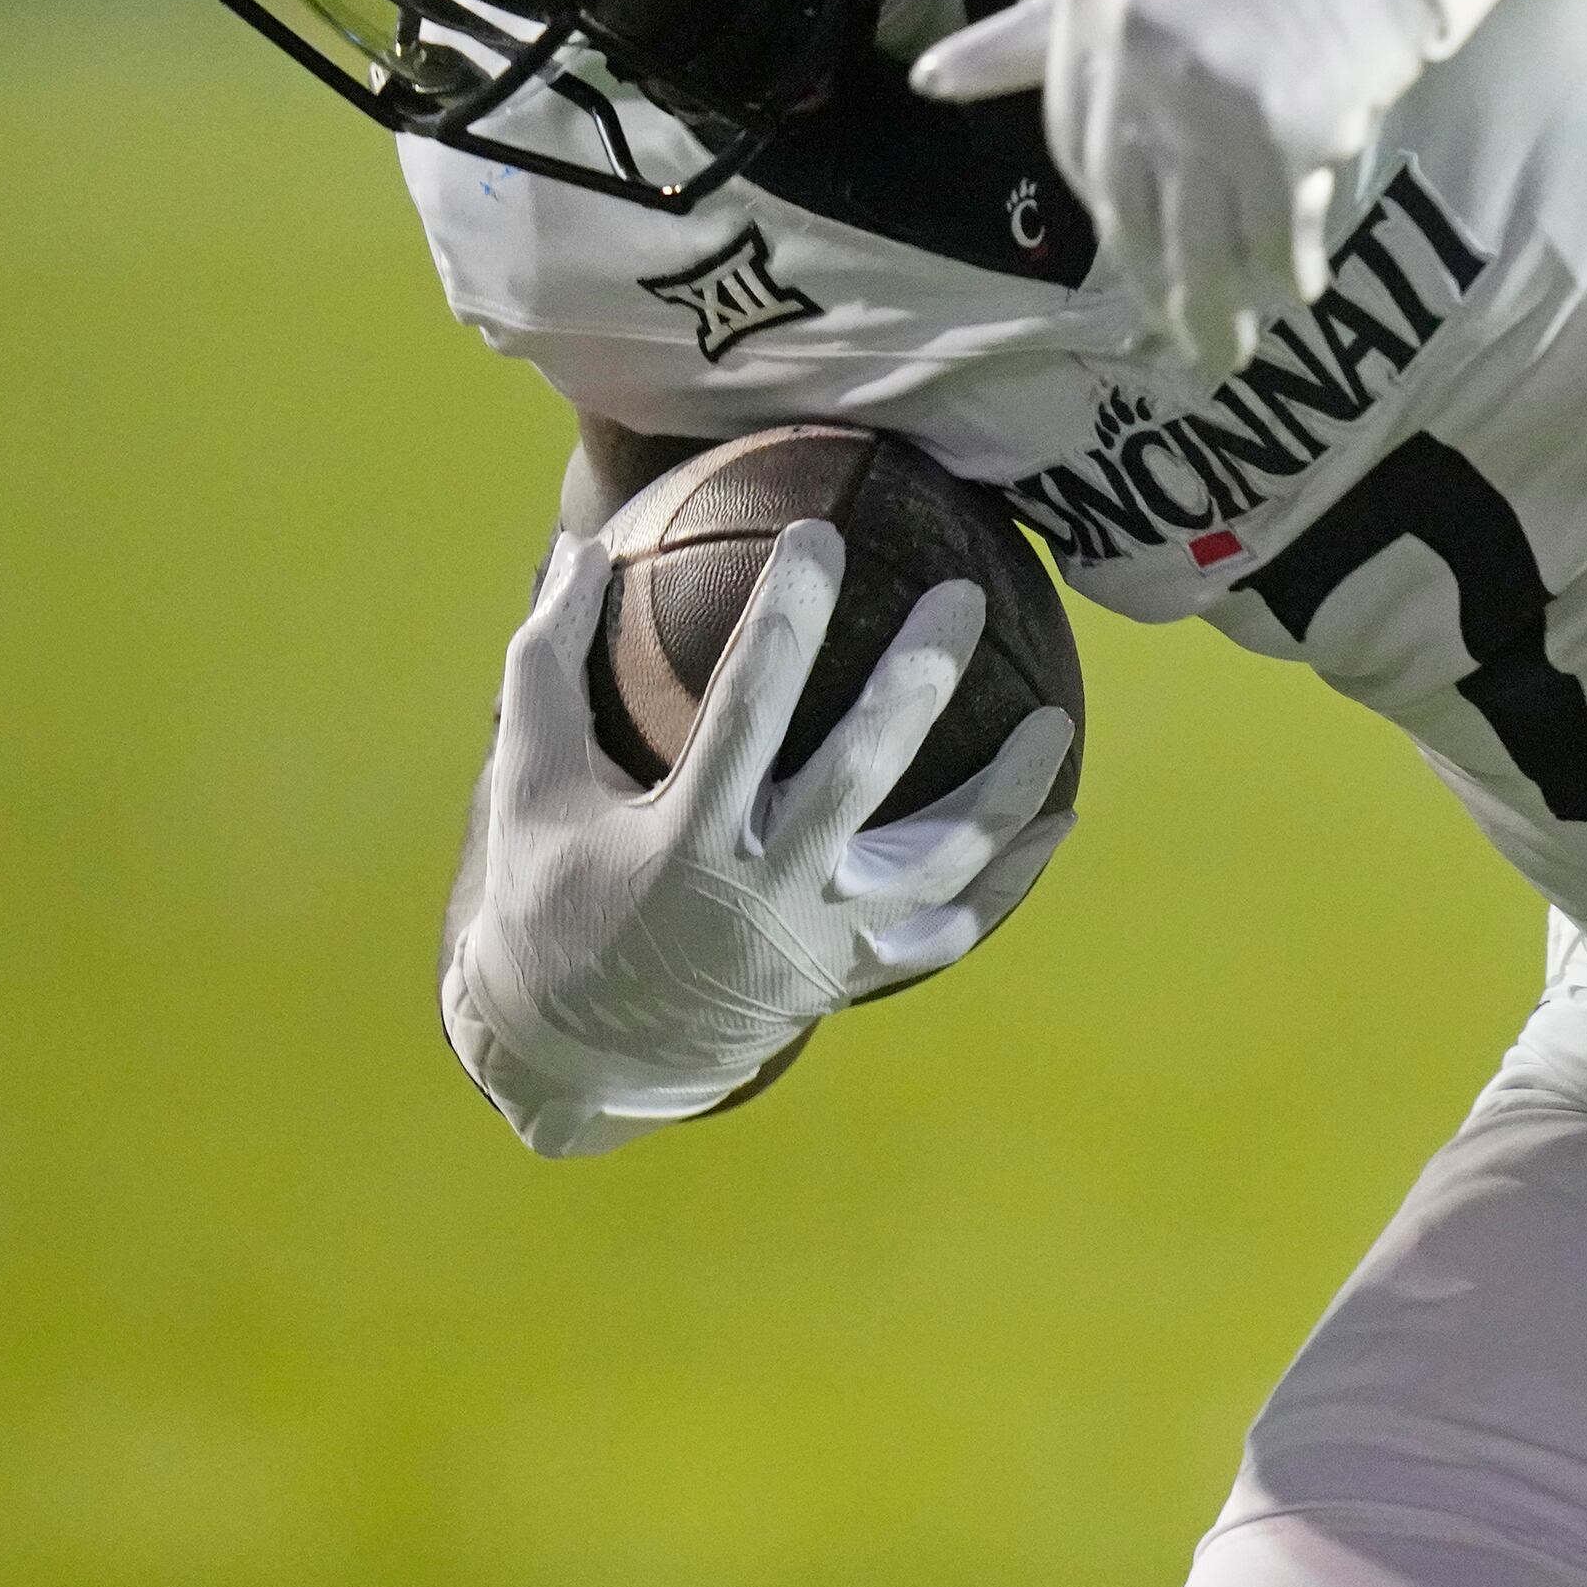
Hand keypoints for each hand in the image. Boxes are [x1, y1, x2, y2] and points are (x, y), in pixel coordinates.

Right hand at [441, 527, 1079, 1157]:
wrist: (581, 1052)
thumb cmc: (550, 900)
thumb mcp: (528, 789)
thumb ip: (547, 668)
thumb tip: (579, 549)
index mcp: (682, 840)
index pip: (745, 708)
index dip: (785, 619)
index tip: (820, 534)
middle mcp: (764, 892)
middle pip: (863, 773)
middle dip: (919, 682)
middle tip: (964, 599)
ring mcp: (822, 940)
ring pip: (940, 862)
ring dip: (1007, 792)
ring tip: (1057, 720)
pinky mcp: (854, 974)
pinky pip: (952, 927)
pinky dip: (1010, 877)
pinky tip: (1057, 818)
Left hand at [909, 0, 1552, 382]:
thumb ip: (1031, 32)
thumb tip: (930, 80)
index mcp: (1092, 10)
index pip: (1077, 148)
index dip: (1112, 214)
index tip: (1142, 255)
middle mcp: (1137, 57)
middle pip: (1131, 207)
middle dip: (1156, 285)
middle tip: (1181, 340)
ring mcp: (1207, 97)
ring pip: (1196, 237)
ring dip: (1213, 310)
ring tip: (1225, 354)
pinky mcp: (1281, 128)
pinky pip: (1274, 230)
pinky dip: (1286, 269)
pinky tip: (1299, 290)